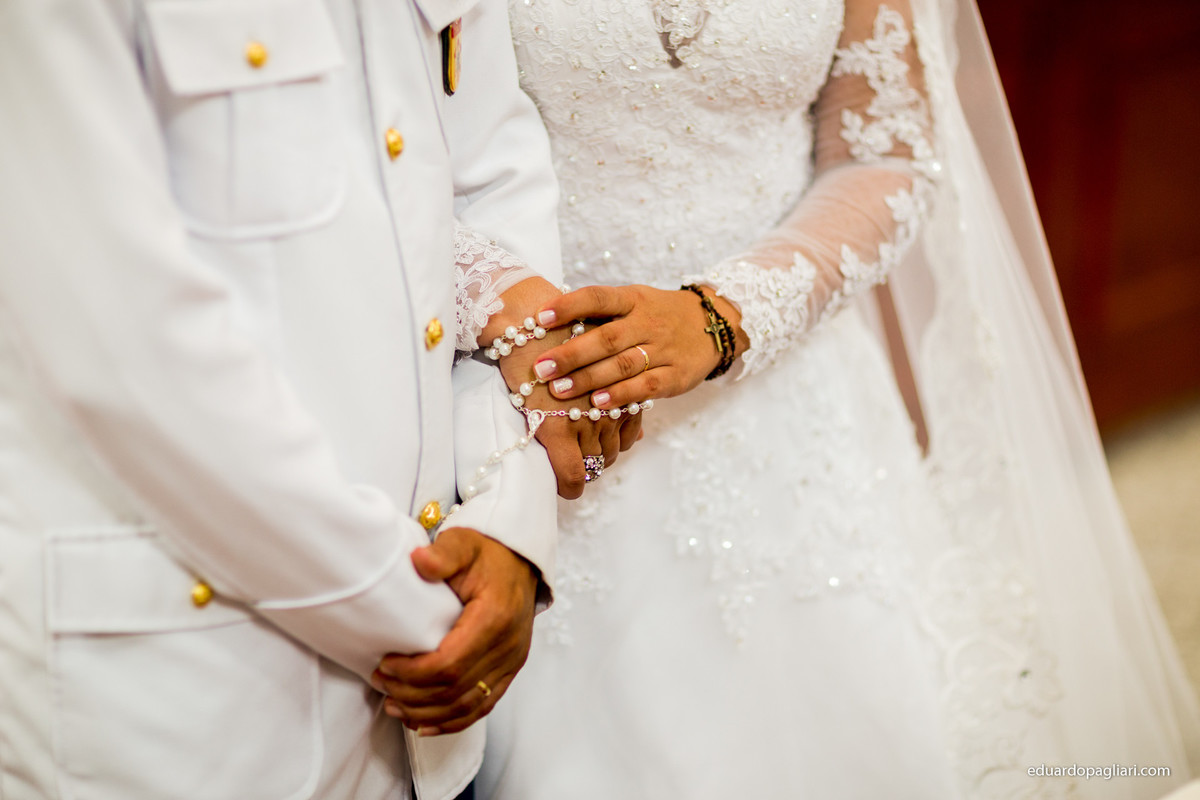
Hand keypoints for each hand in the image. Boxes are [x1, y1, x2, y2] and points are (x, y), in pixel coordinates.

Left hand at [372, 527, 538, 735]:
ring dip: (427, 713)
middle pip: (455, 689)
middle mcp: (507, 646)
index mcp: (494, 618)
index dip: (414, 673)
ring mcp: (511, 662)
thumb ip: (443, 553)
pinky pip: (482, 706)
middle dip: (412, 694)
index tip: (386, 664)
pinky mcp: (509, 671)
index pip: (450, 663)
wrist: (519, 562)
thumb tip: (419, 561)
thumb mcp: (464, 543)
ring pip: (467, 705)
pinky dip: (452, 721)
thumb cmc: (488, 555)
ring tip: (394, 705)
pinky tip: (424, 723)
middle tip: (381, 683)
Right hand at [486, 278, 641, 497]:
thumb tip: (640, 436)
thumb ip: (622, 398)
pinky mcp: (556, 428)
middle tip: (578, 458)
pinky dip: (569, 484)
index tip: (596, 451)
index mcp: (620, 389)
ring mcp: (584, 419)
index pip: (628, 437)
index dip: (613, 448)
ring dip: (584, 470)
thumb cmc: (558, 336)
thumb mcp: (598, 363)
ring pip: (593, 463)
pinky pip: (571, 472)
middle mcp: (608, 406)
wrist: (526, 321)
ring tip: (567, 466)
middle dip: (597, 459)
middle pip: (611, 452)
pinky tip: (565, 488)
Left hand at [530, 284, 748, 408]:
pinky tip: (597, 403)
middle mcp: (648, 322)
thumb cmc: (658, 315)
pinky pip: (646, 387)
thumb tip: (546, 321)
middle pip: (606, 338)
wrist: (712, 325)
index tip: (539, 317)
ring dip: (588, 379)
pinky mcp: (677, 376)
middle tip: (541, 368)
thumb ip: (600, 313)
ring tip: (559, 390)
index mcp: (634, 299)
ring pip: (623, 365)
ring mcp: (664, 350)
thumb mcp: (634, 302)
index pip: (598, 297)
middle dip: (571, 354)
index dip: (569, 306)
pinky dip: (620, 395)